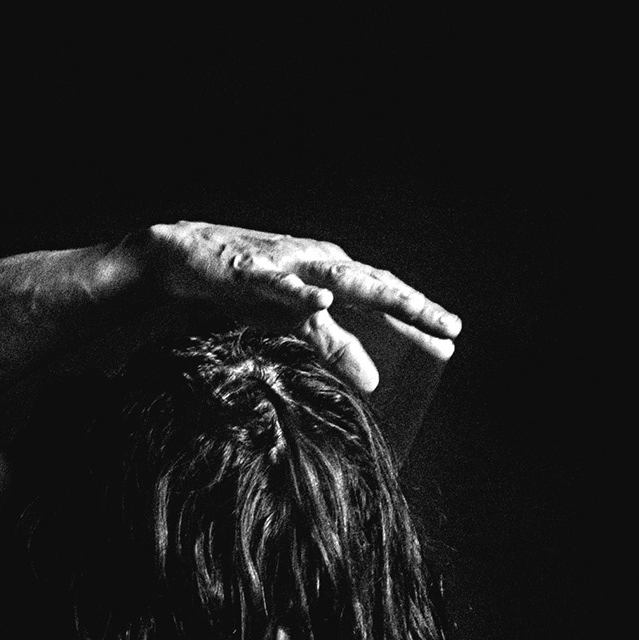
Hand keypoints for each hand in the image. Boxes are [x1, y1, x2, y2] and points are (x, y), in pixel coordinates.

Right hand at [139, 223, 459, 395]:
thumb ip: (335, 347)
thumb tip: (373, 382)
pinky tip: (323, 300)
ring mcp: (291, 265)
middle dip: (415, 308)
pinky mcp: (255, 272)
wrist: (187, 257)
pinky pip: (282, 284)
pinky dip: (303, 291)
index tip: (451, 343)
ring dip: (379, 294)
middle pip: (377, 286)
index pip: (385, 300)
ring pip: (343, 280)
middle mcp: (321, 264)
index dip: (418, 320)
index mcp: (333, 276)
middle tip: (450, 330)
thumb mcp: (295, 324)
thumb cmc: (246, 290)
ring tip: (411, 309)